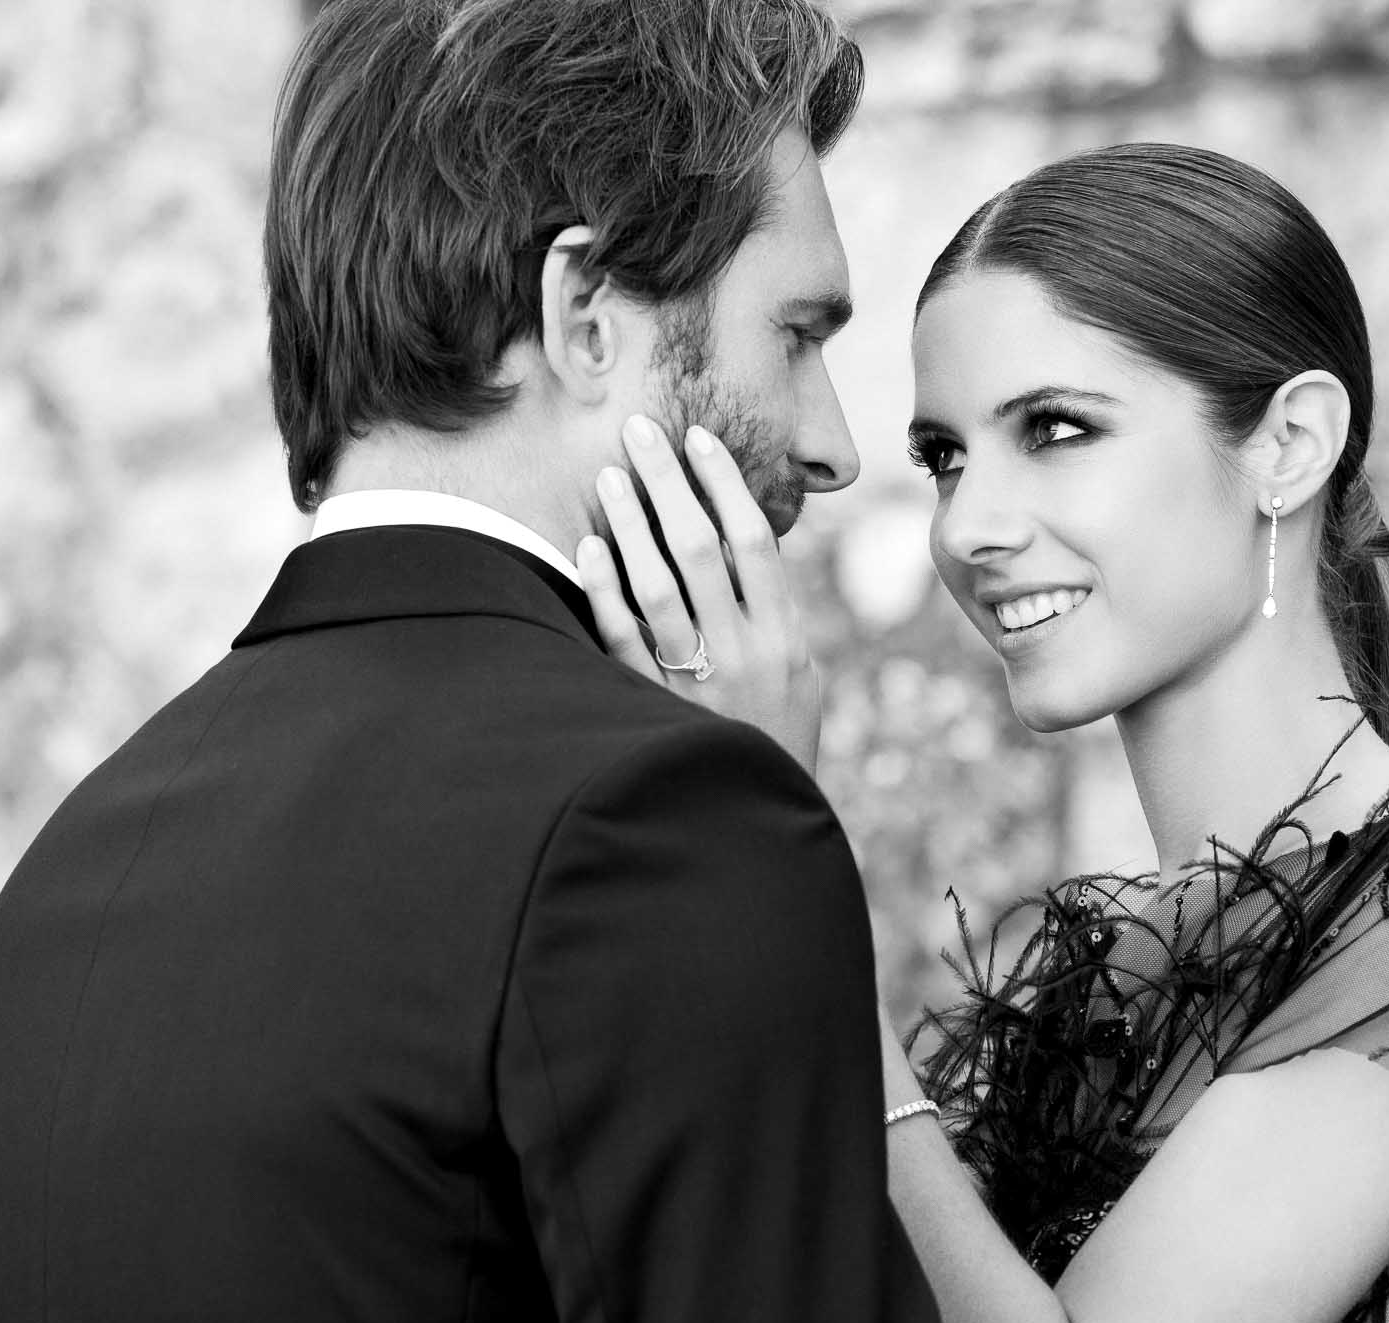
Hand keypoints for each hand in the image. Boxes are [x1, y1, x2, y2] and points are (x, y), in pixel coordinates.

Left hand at [576, 415, 821, 773]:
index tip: (699, 437)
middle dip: (670, 483)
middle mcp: (744, 654)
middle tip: (640, 432)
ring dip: (632, 526)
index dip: (725, 483)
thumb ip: (774, 616)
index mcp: (785, 638)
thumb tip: (746, 544)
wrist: (752, 824)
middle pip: (703, 547)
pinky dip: (604, 592)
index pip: (755, 541)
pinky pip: (622, 641)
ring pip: (658, 586)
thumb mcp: (800, 679)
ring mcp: (696, 683)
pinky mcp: (651, 709)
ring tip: (609, 478)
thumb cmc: (775, 742)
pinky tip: (588, 550)